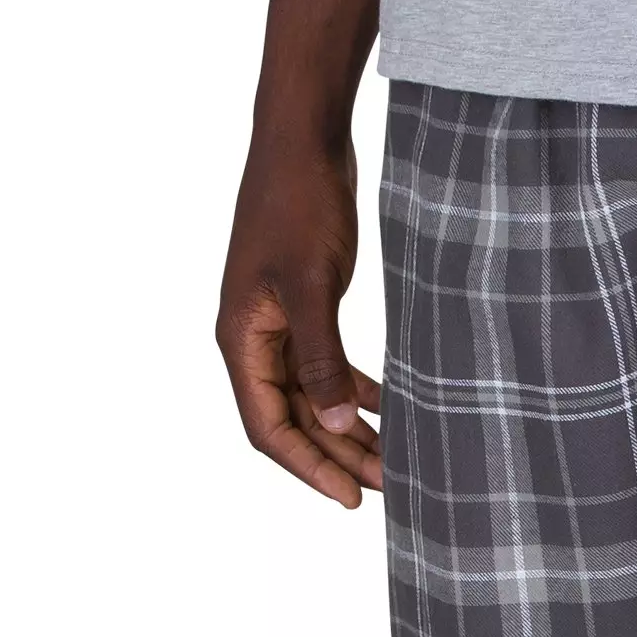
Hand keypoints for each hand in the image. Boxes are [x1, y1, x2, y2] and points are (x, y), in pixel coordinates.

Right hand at [217, 134, 381, 506]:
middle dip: (339, 456)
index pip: (269, 427)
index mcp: (241, 340)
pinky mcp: (305, 308)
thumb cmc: (298, 201)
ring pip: (315, 397)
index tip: (351, 498)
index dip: (309, 467)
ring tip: (395, 461)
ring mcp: (280, 325)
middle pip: (296, 421)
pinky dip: (355, 391)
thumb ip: (322, 356)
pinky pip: (327, 367)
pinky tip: (388, 409)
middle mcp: (255, 340)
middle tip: (390, 488)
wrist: (305, 138)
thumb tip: (336, 421)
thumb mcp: (310, 283)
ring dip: (351, 430)